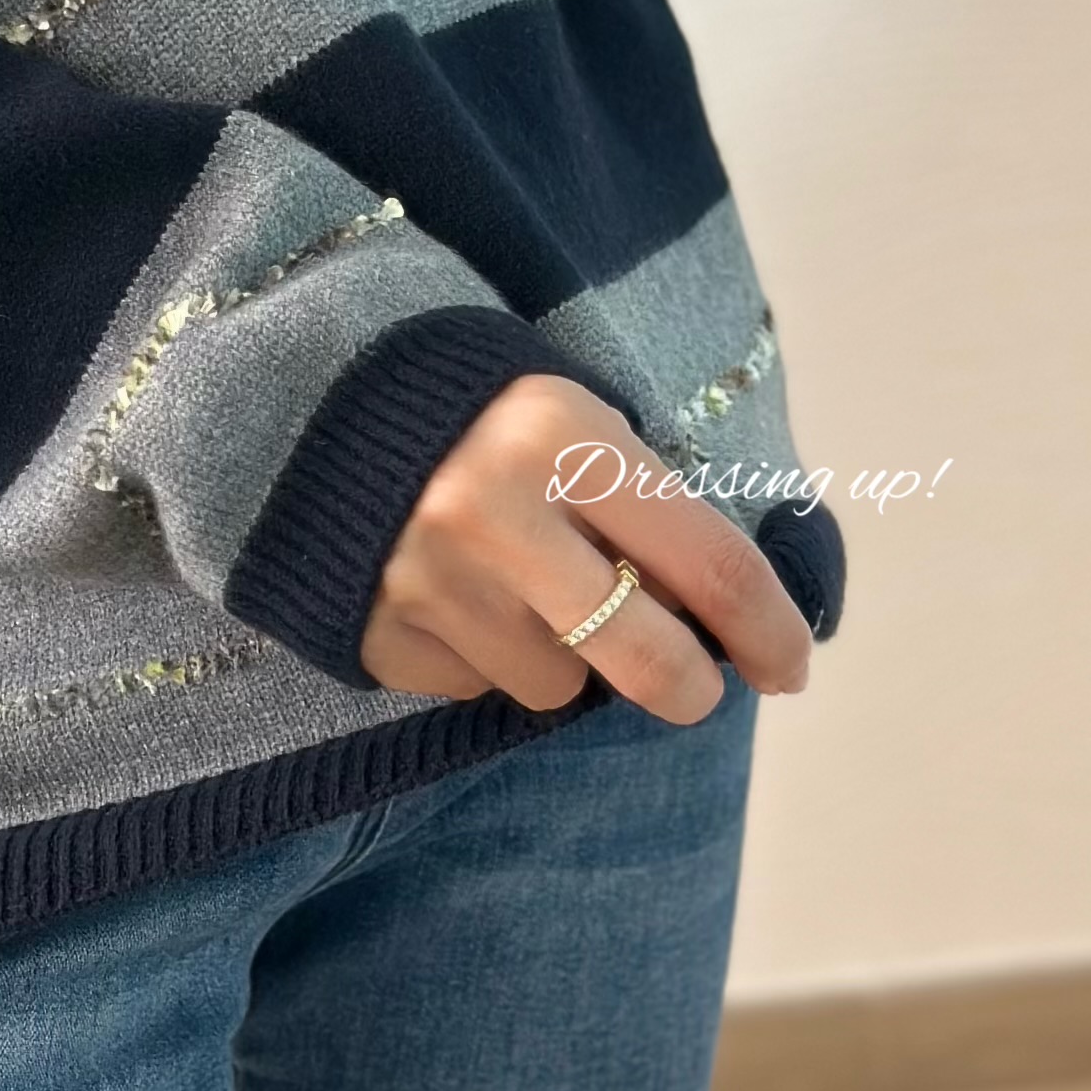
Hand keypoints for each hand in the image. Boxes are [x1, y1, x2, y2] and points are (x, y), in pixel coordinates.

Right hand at [360, 373, 813, 724]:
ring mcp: (429, 584)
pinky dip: (483, 658)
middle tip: (693, 685)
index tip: (789, 665)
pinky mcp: (378, 634)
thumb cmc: (469, 408)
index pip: (707, 564)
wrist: (301, 402)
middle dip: (689, 687)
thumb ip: (636, 505)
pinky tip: (455, 599)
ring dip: (563, 658)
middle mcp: (493, 515)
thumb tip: (714, 617)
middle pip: (645, 660)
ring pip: (556, 685)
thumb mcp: (567, 419)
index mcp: (560, 439)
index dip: (767, 629)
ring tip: (522, 594)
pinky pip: (473, 688)